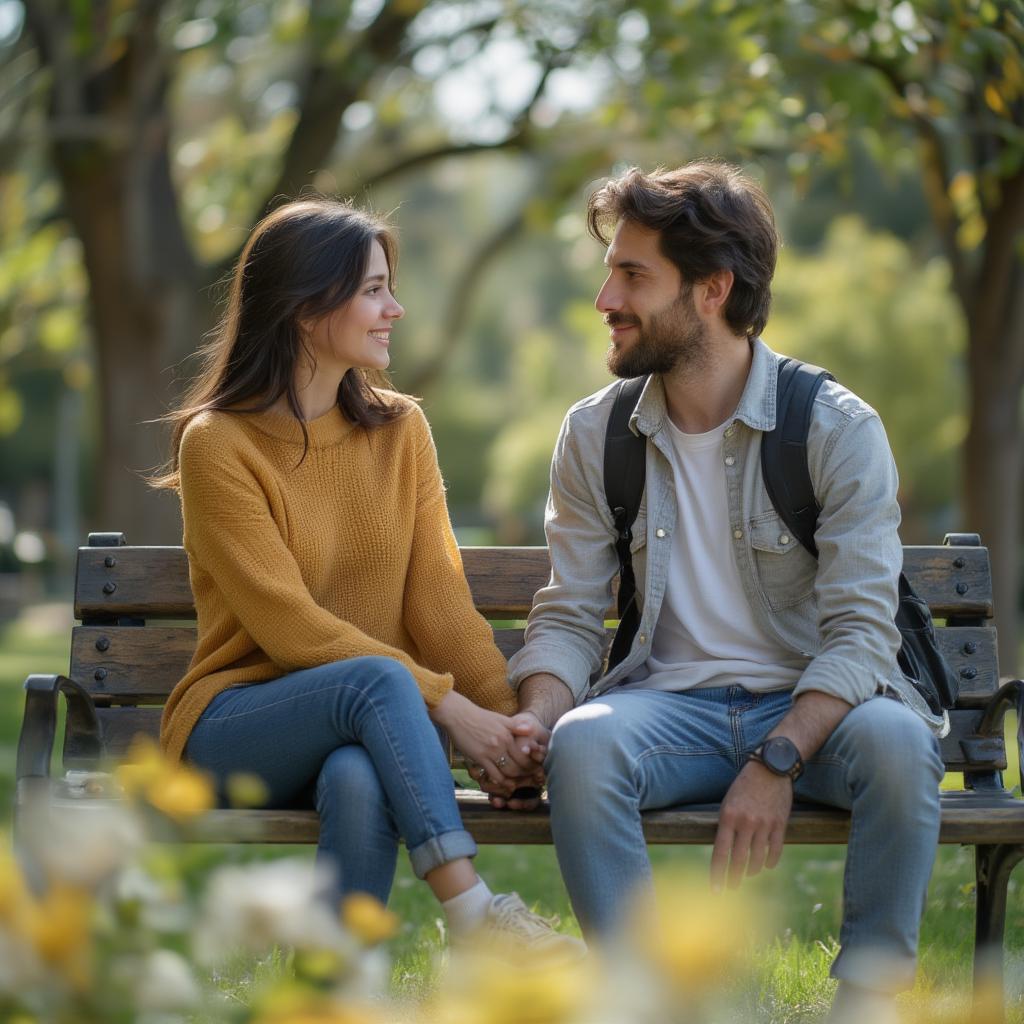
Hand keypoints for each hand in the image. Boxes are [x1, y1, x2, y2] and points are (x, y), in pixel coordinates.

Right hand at [487, 709, 549, 810]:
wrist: (459, 715)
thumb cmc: (479, 717)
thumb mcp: (500, 719)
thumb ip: (516, 726)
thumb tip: (530, 730)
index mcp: (509, 734)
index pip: (526, 755)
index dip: (532, 765)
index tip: (534, 771)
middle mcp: (502, 743)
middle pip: (520, 765)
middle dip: (526, 775)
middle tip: (528, 781)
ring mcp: (491, 751)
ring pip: (509, 772)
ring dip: (514, 780)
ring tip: (517, 784)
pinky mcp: (479, 757)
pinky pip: (494, 774)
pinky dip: (501, 782)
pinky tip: (504, 784)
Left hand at [710, 760, 792, 891]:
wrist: (770, 768)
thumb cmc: (744, 786)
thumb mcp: (728, 802)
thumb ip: (726, 826)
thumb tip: (723, 853)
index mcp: (728, 817)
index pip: (720, 853)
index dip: (717, 874)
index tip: (715, 889)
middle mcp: (746, 823)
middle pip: (738, 861)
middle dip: (733, 878)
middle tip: (731, 888)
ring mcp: (764, 825)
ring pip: (757, 859)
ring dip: (751, 871)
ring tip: (747, 874)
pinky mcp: (780, 825)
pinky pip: (775, 852)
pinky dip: (769, 862)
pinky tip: (764, 865)